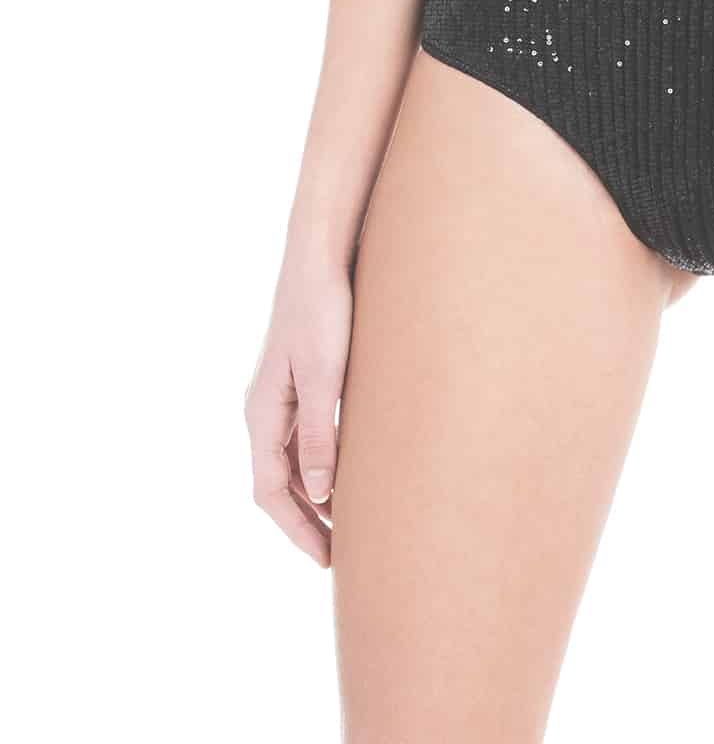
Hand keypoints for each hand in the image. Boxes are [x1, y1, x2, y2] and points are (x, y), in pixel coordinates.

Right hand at [244, 252, 352, 566]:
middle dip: (305, 520)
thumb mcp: (325, 377)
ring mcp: (279, 394)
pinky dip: (321, 462)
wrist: (319, 256)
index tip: (326, 561)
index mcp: (261, 414)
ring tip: (348, 522)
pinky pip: (302, 436)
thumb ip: (320, 436)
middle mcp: (264, 409)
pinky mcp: (298, 378)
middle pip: (278, 482)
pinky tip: (348, 470)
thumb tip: (320, 495)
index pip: (270, 492)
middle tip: (340, 553)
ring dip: (314, 493)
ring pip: (290, 461)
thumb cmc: (322, 311)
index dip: (297, 530)